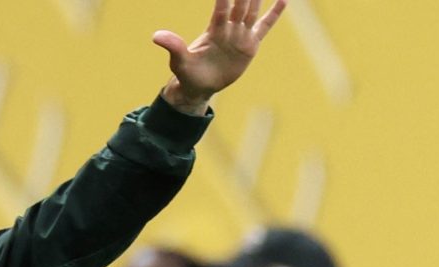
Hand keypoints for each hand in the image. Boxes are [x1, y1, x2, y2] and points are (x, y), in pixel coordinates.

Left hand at [153, 0, 286, 114]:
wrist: (199, 86)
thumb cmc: (188, 72)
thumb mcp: (180, 61)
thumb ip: (173, 46)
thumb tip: (156, 36)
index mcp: (214, 31)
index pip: (222, 8)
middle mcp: (228, 29)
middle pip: (240, 5)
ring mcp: (240, 36)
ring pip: (251, 12)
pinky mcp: (250, 45)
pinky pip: (264, 27)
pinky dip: (273, 15)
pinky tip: (283, 0)